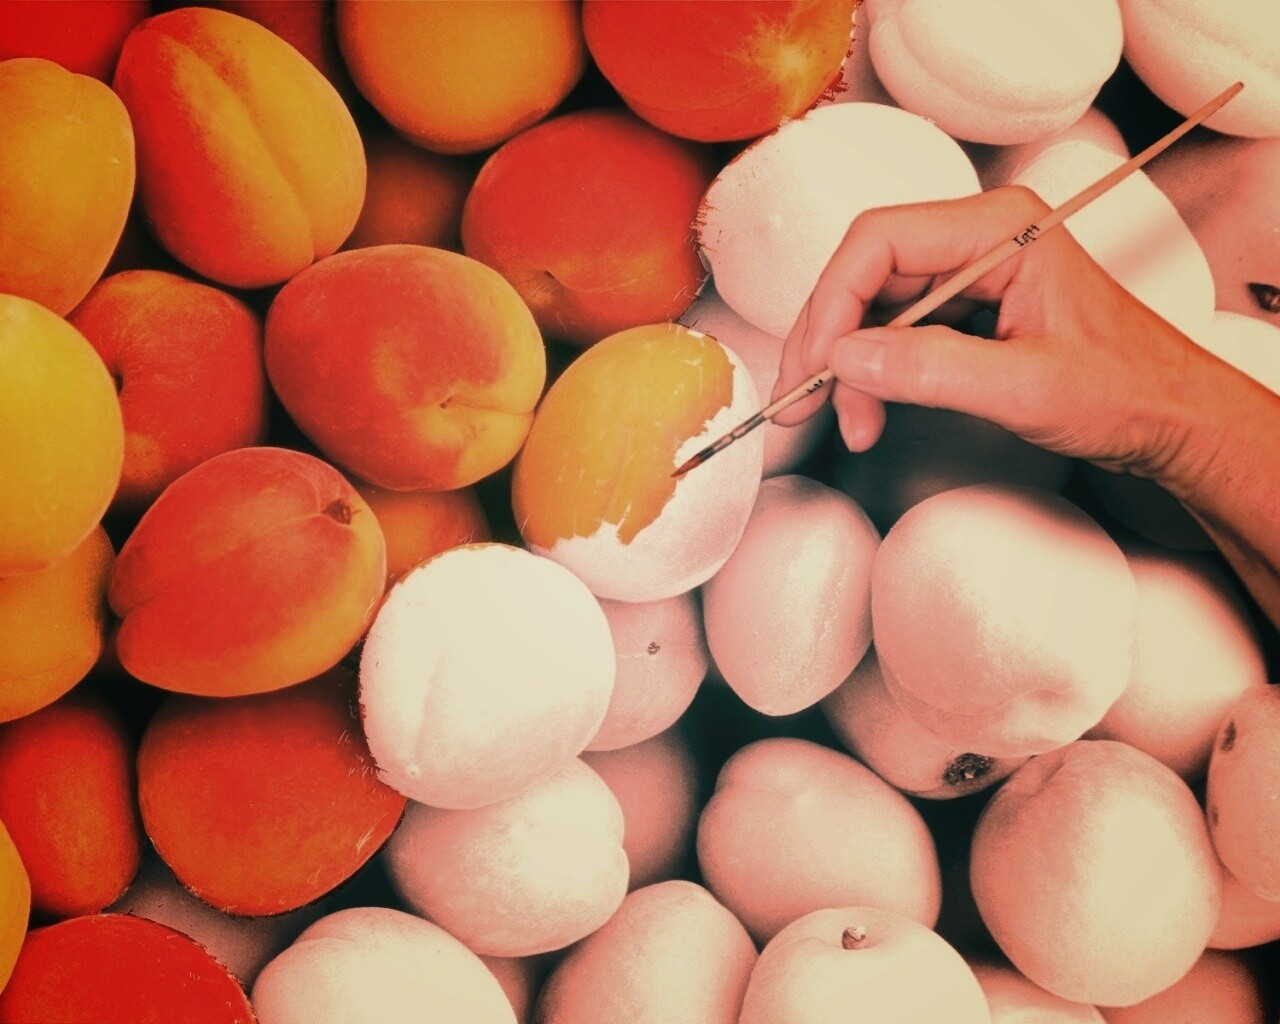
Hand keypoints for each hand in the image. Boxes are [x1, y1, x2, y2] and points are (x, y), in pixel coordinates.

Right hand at [771, 186, 1226, 485]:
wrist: (1172, 419)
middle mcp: (978, 239)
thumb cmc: (1128, 391)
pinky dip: (873, 376)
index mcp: (1001, 228)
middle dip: (829, 342)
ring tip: (847, 422)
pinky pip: (895, 333)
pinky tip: (868, 411)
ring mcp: (969, 274)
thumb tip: (847, 359)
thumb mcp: (1028, 387)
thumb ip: (933, 368)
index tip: (816, 367)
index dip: (832, 303)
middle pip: (865, 273)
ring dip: (848, 368)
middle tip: (802, 401)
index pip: (880, 241)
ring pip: (872, 307)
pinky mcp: (964, 310)